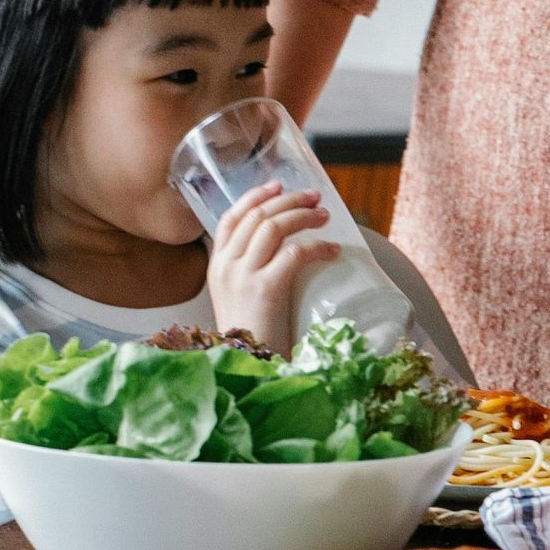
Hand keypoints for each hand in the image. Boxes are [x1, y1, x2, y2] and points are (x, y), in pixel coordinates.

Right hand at [206, 181, 339, 355]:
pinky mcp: (264, 288)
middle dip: (288, 201)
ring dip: (302, 216)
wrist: (246, 364)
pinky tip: (332, 250)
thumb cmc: (253, 332)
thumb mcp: (240, 296)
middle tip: (315, 198)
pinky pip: (294, 253)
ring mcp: (242, 275)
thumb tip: (285, 246)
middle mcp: (225, 265)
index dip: (256, 197)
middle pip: (256, 216)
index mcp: (217, 265)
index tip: (279, 185)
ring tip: (324, 215)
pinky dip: (316, 246)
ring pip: (272, 227)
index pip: (231, 218)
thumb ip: (251, 270)